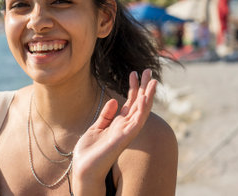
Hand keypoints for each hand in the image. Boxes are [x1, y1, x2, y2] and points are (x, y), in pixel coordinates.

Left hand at [72, 69, 156, 193]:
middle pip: (138, 103)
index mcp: (118, 123)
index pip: (129, 102)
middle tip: (148, 70)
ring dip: (148, 95)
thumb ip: (106, 116)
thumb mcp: (96, 128)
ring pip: (141, 110)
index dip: (132, 88)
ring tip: (153, 80)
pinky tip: (146, 97)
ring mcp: (127, 132)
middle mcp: (125, 126)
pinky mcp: (125, 137)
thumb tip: (115, 101)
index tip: (133, 73)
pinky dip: (142, 109)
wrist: (84, 168)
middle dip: (143, 87)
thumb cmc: (90, 151)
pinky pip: (137, 121)